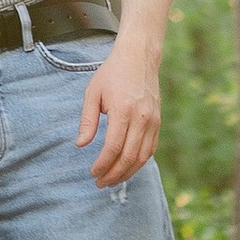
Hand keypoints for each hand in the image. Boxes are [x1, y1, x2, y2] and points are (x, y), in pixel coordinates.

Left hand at [76, 32, 160, 187]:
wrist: (139, 57)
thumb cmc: (112, 73)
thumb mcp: (93, 92)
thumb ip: (88, 120)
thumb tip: (81, 145)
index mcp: (123, 111)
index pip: (113, 148)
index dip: (102, 165)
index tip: (92, 173)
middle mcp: (141, 118)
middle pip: (128, 157)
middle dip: (113, 174)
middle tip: (100, 183)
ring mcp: (153, 121)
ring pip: (142, 157)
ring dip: (127, 173)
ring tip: (112, 180)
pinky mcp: (158, 122)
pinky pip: (150, 149)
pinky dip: (139, 162)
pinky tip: (127, 168)